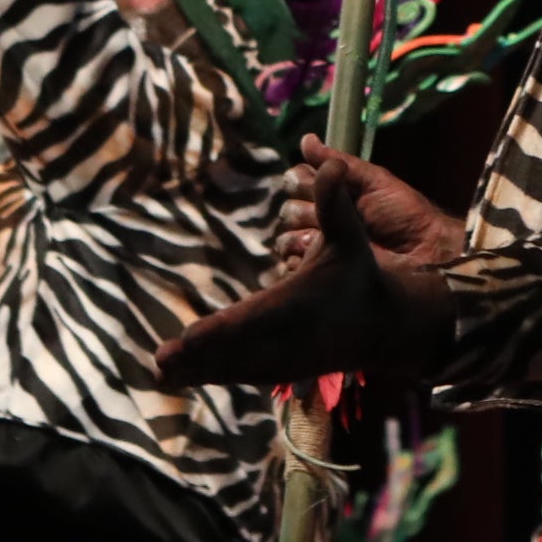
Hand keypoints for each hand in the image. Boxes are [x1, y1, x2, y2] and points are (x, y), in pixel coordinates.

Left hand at [158, 143, 453, 384]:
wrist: (383, 325)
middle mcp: (286, 339)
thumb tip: (333, 164)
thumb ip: (334, 201)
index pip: (249, 320)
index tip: (186, 339)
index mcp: (295, 305)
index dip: (218, 332)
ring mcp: (283, 360)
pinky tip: (185, 377)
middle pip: (233, 352)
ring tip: (160, 374)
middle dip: (196, 358)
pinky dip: (212, 377)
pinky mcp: (280, 371)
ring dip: (196, 372)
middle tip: (159, 363)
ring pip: (232, 370)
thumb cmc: (358, 274)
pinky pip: (240, 377)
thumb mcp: (348, 235)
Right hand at [265, 142, 459, 277]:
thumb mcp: (373, 181)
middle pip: (287, 210)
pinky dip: (299, 262)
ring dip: (302, 237)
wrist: (421, 254)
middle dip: (305, 211)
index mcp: (332, 192)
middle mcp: (320, 218)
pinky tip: (319, 258)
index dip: (304, 182)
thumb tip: (306, 138)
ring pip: (285, 238)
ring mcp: (318, 248)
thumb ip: (339, 162)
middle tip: (329, 217)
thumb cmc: (403, 213)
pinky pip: (291, 267)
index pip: (295, 180)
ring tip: (325, 241)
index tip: (324, 185)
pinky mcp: (319, 274)